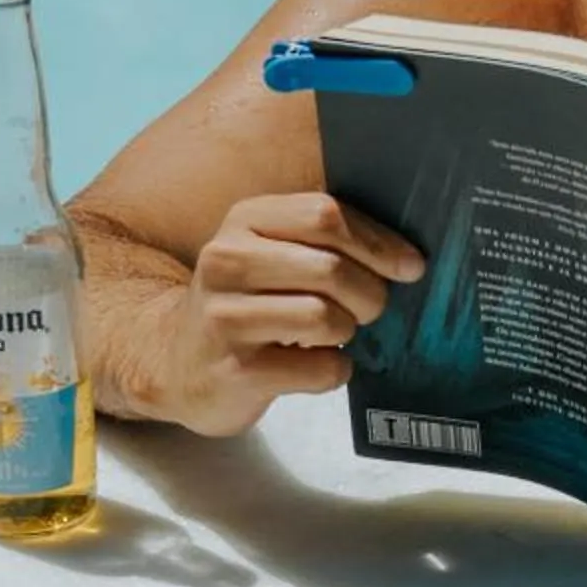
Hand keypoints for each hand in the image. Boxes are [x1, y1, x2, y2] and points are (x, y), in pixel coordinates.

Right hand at [164, 192, 425, 438]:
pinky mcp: (235, 371)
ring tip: (336, 335)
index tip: (410, 266)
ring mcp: (224, 317)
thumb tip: (409, 259)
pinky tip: (316, 366)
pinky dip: (334, 371)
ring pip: (325, 318)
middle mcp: (226, 260)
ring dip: (348, 332)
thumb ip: (324, 242)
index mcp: (244, 219)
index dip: (378, 242)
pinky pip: (318, 369)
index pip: (324, 215)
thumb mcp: (271, 253)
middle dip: (369, 293)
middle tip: (370, 309)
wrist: (176, 363)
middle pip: (330, 268)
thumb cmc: (246, 304)